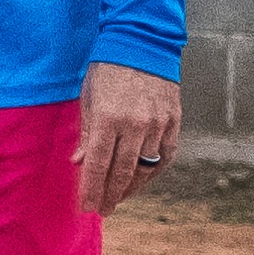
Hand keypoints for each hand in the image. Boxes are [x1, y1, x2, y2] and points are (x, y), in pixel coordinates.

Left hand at [75, 61, 179, 212]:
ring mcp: (157, 124)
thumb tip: (80, 162)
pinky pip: (165, 156)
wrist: (142, 45)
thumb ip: (86, 132)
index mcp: (108, 118)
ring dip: (131, 187)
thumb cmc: (107, 71)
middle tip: (103, 209)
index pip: (98, 165)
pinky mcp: (174, 122)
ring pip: (145, 168)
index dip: (92, 189)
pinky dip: (153, 172)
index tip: (87, 207)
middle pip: (122, 172)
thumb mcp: (89, 98)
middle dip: (110, 195)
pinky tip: (141, 180)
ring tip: (119, 198)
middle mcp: (135, 125)